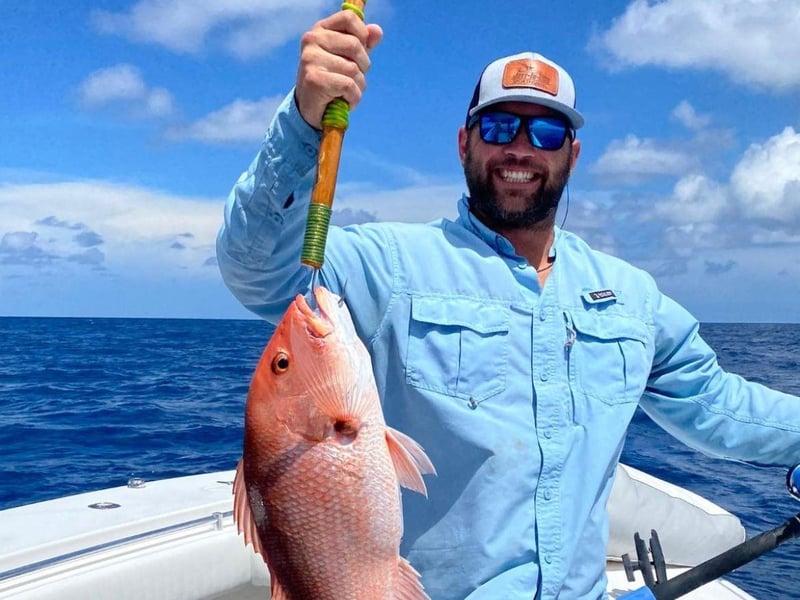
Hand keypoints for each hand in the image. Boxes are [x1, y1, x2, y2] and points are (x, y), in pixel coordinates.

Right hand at [295, 10, 382, 128]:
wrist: (311, 109)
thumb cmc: (332, 80)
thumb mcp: (349, 58)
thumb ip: (364, 43)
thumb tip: (377, 31)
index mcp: (321, 30)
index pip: (349, 18)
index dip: (363, 35)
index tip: (360, 52)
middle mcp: (312, 40)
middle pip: (355, 45)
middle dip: (363, 66)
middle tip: (353, 78)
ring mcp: (311, 59)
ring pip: (353, 69)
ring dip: (359, 86)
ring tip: (348, 92)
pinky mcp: (314, 79)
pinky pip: (348, 85)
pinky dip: (354, 97)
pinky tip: (346, 101)